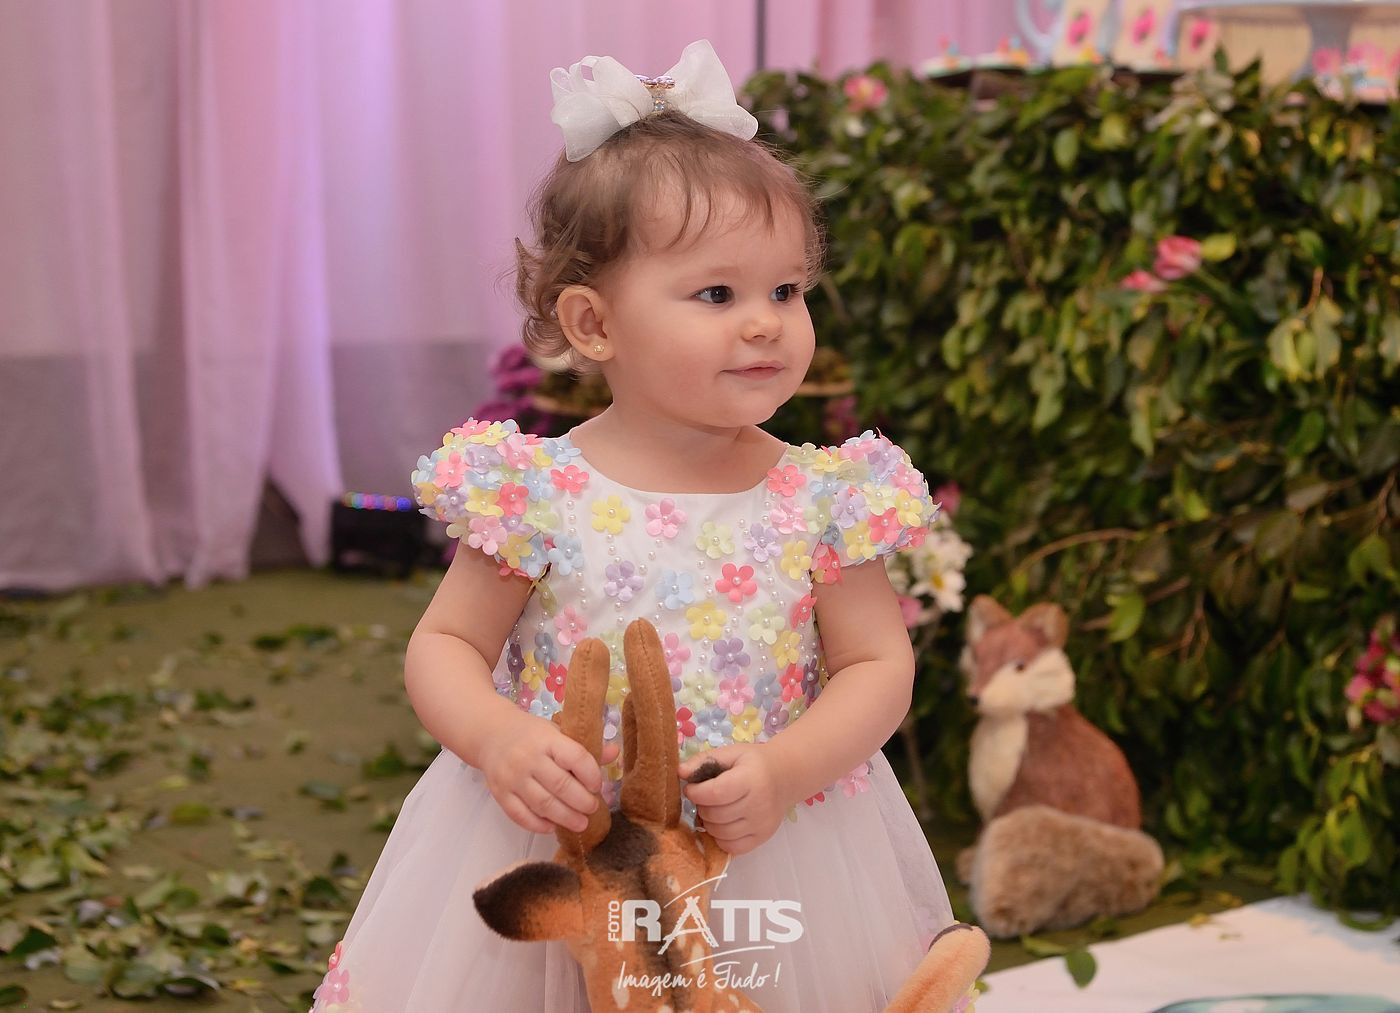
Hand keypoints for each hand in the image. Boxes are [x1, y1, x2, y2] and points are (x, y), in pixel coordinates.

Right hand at [479, 711, 619, 834]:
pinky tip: (553, 826)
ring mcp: (512, 777)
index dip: (591, 774)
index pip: (575, 757)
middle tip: (593, 808)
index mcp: (546, 739)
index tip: (598, 786)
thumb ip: (584, 746)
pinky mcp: (499, 794)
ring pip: (543, 804)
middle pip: (560, 785)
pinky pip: (521, 815)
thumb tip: (614, 753)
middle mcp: (528, 757)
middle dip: (582, 801)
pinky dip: (539, 825)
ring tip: (581, 823)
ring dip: (565, 818)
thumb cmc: (531, 734)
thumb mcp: (557, 732)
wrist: (491, 734)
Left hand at [677, 743, 793, 855]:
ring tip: (713, 809)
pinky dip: (720, 838)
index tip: (690, 788)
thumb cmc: (754, 763)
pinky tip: (722, 823)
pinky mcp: (762, 838)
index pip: (716, 793)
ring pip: (720, 833)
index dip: (696, 793)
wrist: (785, 776)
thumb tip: (680, 772)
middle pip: (716, 815)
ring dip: (709, 822)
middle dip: (701, 806)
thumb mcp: (731, 753)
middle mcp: (758, 805)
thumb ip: (704, 760)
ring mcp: (761, 825)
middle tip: (704, 797)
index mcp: (751, 779)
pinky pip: (731, 847)